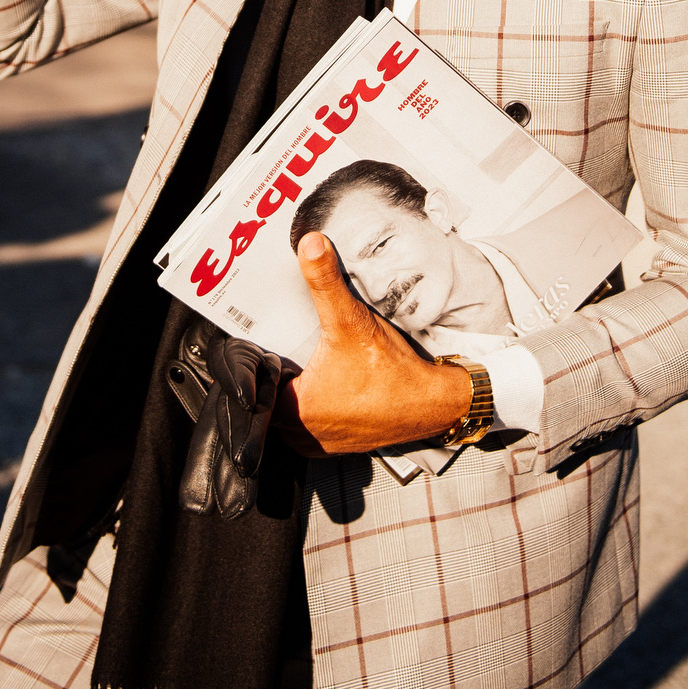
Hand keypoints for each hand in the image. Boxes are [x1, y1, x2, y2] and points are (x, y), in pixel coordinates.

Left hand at [273, 234, 470, 455]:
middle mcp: (302, 434)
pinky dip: (315, 399)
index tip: (263, 333)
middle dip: (277, 365)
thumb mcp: (352, 321)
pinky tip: (328, 376)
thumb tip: (309, 246)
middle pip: (271, 392)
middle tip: (285, 339)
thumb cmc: (393, 374)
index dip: (259, 353)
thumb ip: (325, 282)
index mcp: (295, 410)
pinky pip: (312, 419)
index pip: (255, 379)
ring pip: (291, 409)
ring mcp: (319, 442)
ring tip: (304, 355)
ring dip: (295, 384)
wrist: (433, 404)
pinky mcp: (336, 442)